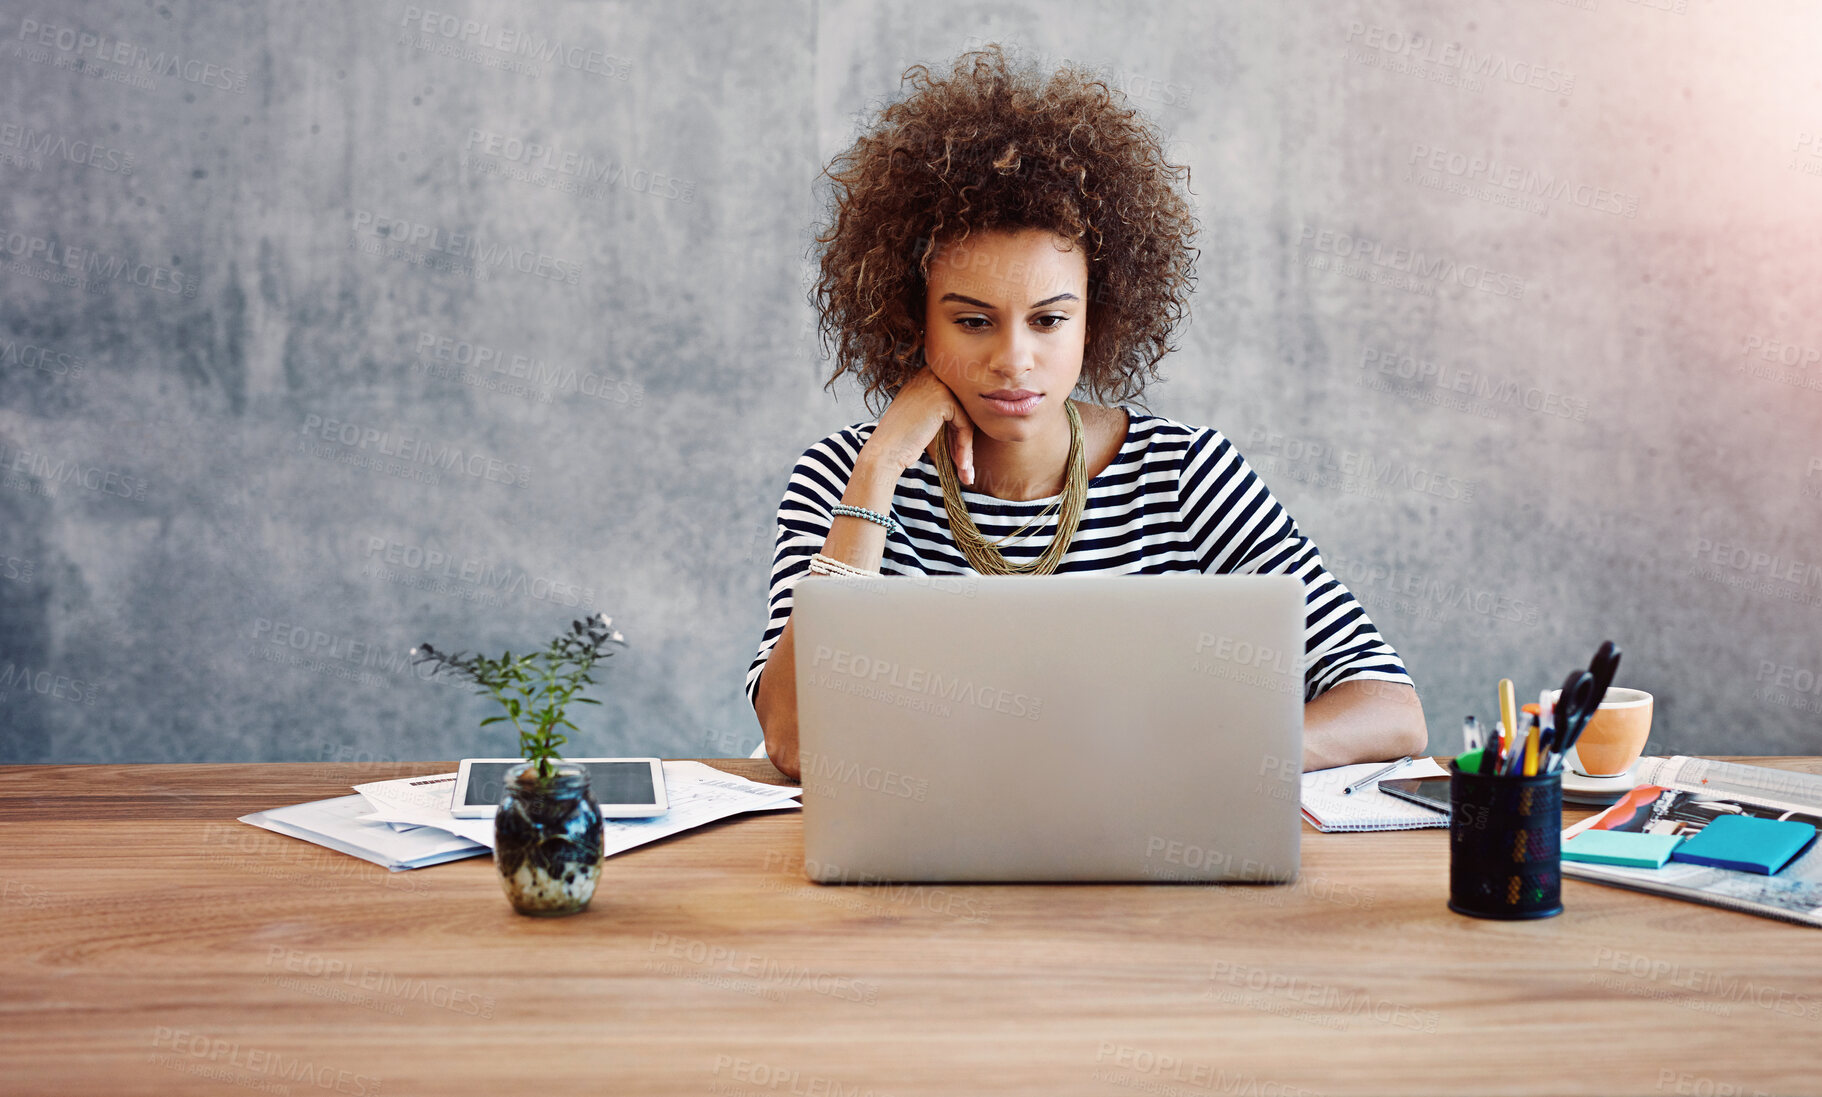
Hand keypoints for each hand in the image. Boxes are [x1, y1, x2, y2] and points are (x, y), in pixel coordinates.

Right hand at [862, 364, 979, 484]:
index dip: (958, 429)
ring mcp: (937, 385)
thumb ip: (941, 411)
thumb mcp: (921, 418)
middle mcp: (929, 376)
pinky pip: (965, 424)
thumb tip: (970, 417)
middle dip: (965, 439)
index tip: (959, 454)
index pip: (954, 401)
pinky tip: (961, 465)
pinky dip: (965, 447)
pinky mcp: (944, 399)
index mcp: (923, 379)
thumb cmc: (900, 442)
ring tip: (965, 472)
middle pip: (962, 408)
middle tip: (965, 466)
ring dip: (966, 447)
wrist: (884, 453)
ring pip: (966, 418)